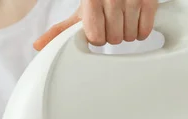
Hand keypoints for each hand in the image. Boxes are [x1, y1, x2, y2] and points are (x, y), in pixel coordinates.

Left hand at [33, 0, 158, 50]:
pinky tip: (135, 19)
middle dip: (113, 34)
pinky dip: (141, 31)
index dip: (98, 36)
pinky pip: (144, 31)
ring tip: (123, 18)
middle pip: (114, 39)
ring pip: (129, 37)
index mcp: (91, 0)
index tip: (99, 26)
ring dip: (127, 32)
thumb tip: (39, 46)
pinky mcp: (148, 1)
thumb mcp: (81, 10)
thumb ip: (61, 29)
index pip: (96, 38)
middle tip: (112, 21)